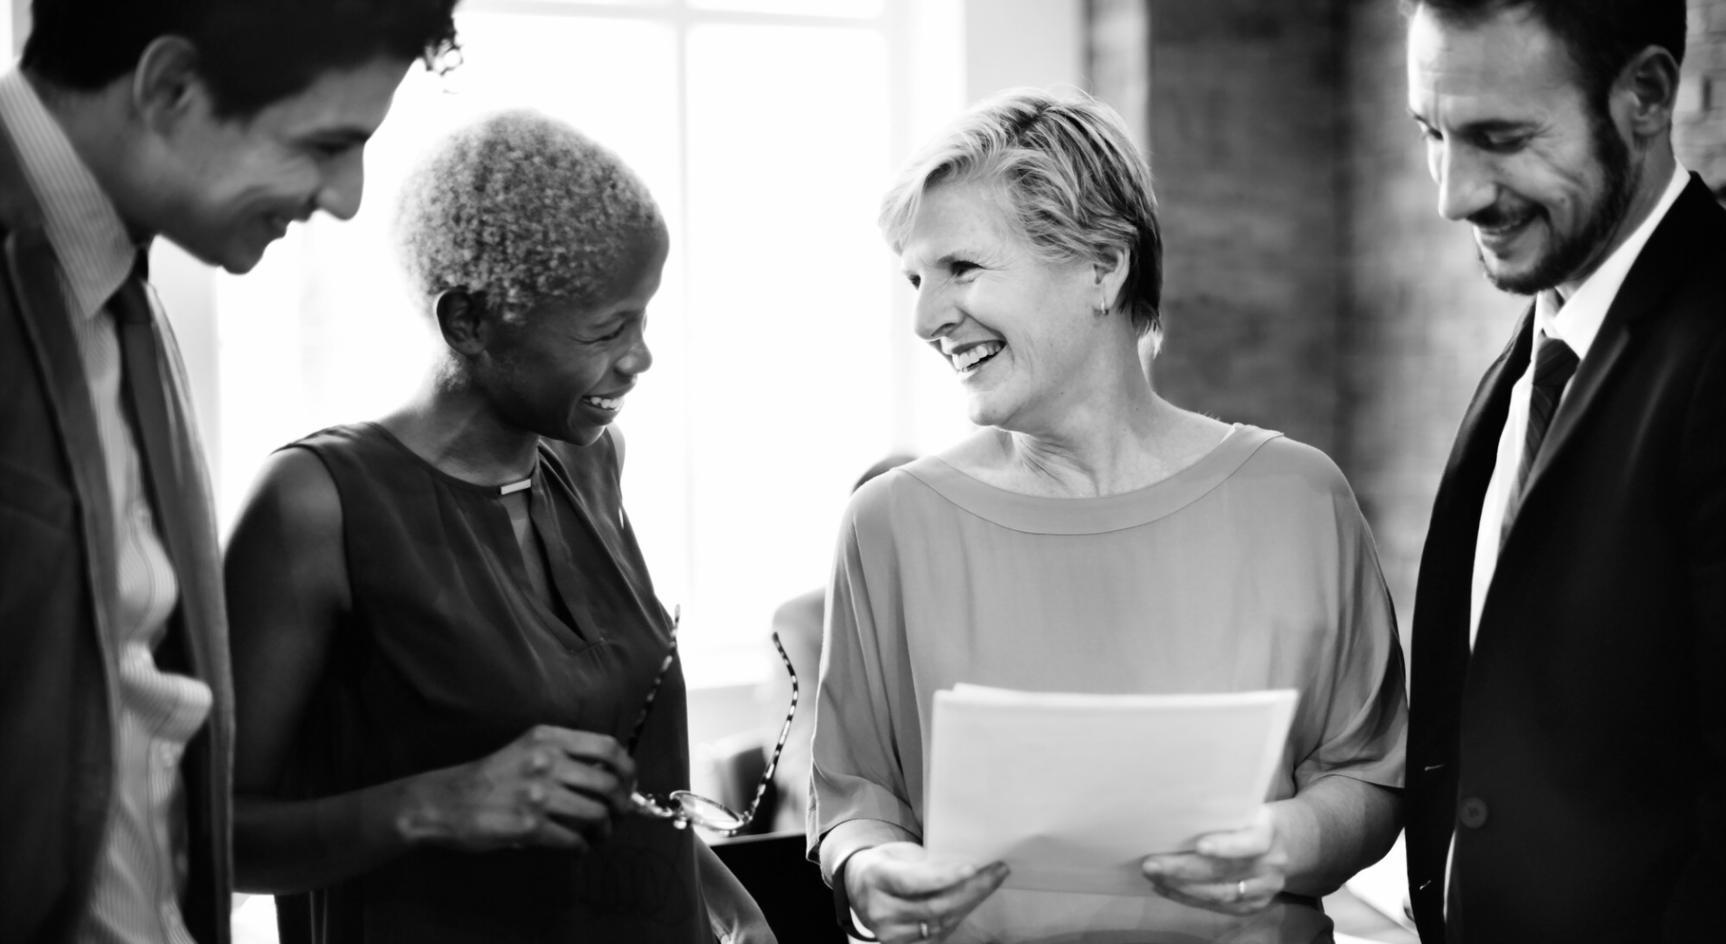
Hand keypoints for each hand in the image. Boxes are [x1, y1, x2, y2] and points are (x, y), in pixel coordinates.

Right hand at [398, 725, 635, 852]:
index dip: (628, 768)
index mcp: (548, 738)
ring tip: (598, 835)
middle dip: (621, 805)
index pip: (607, 747)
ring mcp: (538, 794)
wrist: (444, 801)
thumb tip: (608, 779)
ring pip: (596, 813)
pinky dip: (581, 847)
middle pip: (609, 783)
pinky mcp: (528, 826)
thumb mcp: (527, 751)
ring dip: (604, 830)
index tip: (629, 784)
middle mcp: (546, 761)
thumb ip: (564, 758)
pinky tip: (577, 848)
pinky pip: (572, 839)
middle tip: (618, 816)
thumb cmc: (489, 777)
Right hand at [846, 842, 1008, 942]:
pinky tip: (973, 900)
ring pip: (940, 924)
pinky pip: (938, 936)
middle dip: (970, 890)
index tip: (973, 868)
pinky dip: (959, 917)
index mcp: (875, 878)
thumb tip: (968, 866)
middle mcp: (879, 910)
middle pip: (933, 907)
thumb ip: (926, 863)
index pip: (912, 882)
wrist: (858, 888)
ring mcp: (889, 934)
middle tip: (996, 872)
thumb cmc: (885, 864)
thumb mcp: (898, 854)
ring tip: (990, 882)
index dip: (944, 877)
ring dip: (970, 904)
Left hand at [1141, 805, 1287, 913]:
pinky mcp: (1255, 905)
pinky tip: (1166, 889)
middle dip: (1184, 869)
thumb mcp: (1248, 807)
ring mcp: (1265, 889)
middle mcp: (1271, 864)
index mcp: (1269, 832)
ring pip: (1219, 893)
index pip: (1252, 842)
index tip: (1200, 845)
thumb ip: (1223, 812)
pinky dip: (1189, 898)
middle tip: (1151, 864)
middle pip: (1225, 871)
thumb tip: (1172, 809)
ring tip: (1154, 876)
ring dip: (1181, 887)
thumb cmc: (1253, 818)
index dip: (1227, 846)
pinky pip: (1219, 907)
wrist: (1292, 842)